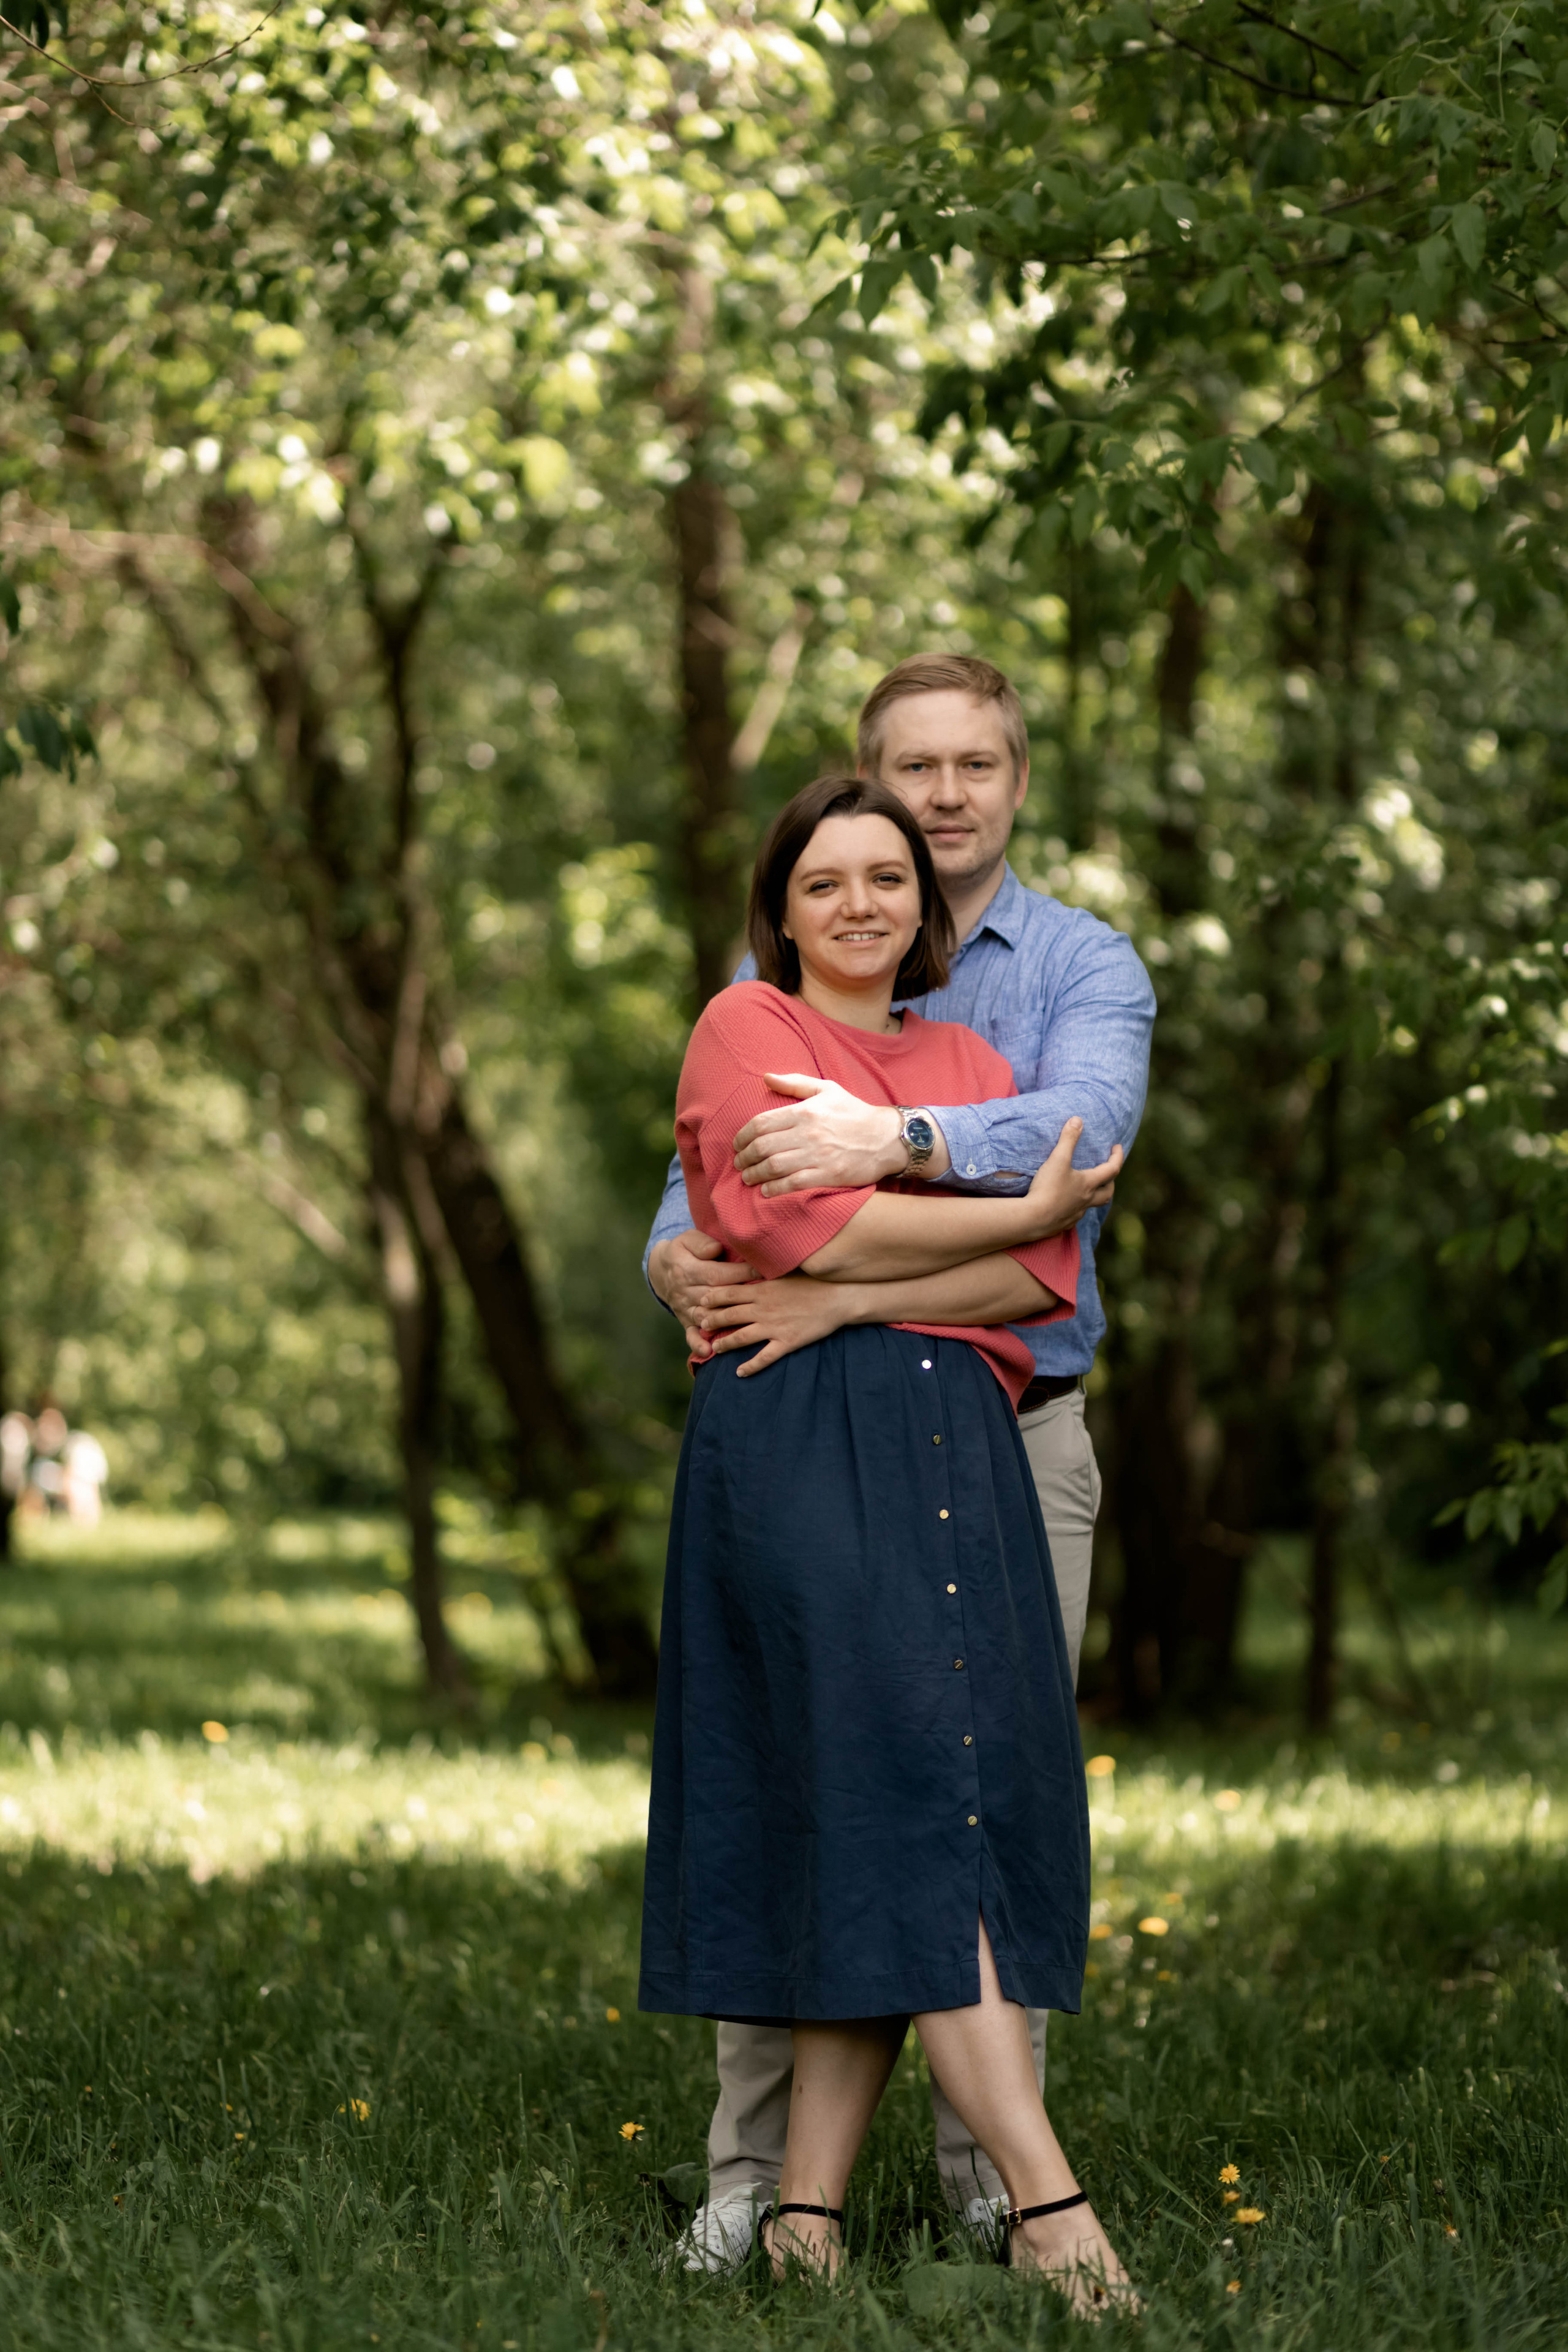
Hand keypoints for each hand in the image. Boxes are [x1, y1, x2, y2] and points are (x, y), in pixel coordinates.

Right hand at [649, 1228, 757, 1356]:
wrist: (660, 1271)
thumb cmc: (683, 1252)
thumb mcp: (686, 1239)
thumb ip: (701, 1243)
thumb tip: (716, 1250)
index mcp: (687, 1269)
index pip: (716, 1273)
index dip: (740, 1272)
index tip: (762, 1271)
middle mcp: (685, 1291)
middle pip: (715, 1297)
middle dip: (740, 1297)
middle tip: (764, 1298)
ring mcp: (684, 1308)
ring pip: (706, 1316)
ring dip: (725, 1322)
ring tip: (747, 1324)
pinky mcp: (684, 1320)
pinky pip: (690, 1334)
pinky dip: (698, 1344)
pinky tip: (709, 1351)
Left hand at [696, 1274, 854, 1375]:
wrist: (838, 1297)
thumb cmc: (815, 1282)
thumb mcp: (787, 1272)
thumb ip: (767, 1273)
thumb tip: (751, 1266)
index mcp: (762, 1290)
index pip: (729, 1293)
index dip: (712, 1298)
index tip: (701, 1301)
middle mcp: (763, 1309)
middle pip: (729, 1315)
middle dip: (712, 1321)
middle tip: (700, 1325)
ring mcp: (774, 1327)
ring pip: (741, 1337)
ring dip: (725, 1344)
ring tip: (714, 1349)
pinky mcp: (786, 1342)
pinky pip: (764, 1357)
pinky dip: (750, 1367)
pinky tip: (740, 1372)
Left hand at [733, 1074, 911, 1195]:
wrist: (887, 1138)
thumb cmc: (855, 1112)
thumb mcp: (827, 1089)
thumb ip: (795, 1083)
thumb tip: (766, 1077)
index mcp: (806, 1111)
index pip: (762, 1123)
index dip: (743, 1135)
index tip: (737, 1144)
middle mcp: (809, 1133)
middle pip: (764, 1146)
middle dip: (745, 1157)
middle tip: (739, 1163)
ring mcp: (819, 1156)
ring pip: (774, 1166)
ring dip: (755, 1174)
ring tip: (747, 1177)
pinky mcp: (829, 1175)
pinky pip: (794, 1184)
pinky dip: (775, 1188)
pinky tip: (766, 1190)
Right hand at [1024, 1119, 1122, 1236]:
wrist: (1032, 1219)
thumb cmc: (1047, 1188)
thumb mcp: (1057, 1159)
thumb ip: (1068, 1140)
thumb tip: (1077, 1120)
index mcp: (1088, 1184)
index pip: (1112, 1169)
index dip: (1117, 1156)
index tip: (1117, 1147)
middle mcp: (1086, 1200)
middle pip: (1107, 1193)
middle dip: (1110, 1182)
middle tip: (1107, 1173)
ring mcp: (1076, 1214)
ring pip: (1091, 1205)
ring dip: (1093, 1196)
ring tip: (1086, 1189)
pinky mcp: (1064, 1223)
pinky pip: (1075, 1215)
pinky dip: (1075, 1207)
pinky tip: (1066, 1204)